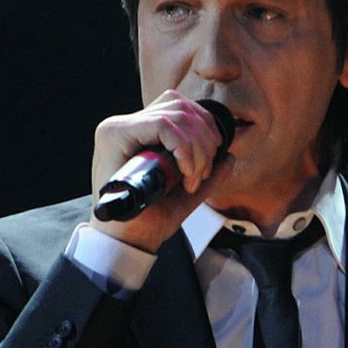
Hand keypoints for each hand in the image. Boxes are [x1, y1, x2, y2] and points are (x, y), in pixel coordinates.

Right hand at [90, 91, 234, 251]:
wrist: (124, 242)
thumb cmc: (147, 220)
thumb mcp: (184, 196)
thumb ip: (207, 177)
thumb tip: (230, 157)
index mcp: (139, 134)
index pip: (178, 107)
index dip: (204, 127)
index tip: (210, 162)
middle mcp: (126, 125)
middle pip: (179, 105)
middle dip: (204, 138)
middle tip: (202, 174)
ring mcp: (119, 128)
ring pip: (175, 113)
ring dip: (196, 147)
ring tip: (193, 178)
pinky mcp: (116, 135)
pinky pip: (163, 125)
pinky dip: (184, 148)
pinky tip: (185, 172)